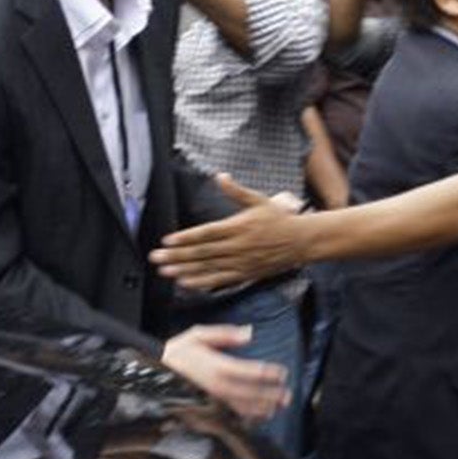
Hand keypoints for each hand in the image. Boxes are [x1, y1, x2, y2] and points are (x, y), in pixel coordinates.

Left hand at [151, 175, 308, 290]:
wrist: (301, 242)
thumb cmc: (278, 219)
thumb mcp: (259, 200)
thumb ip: (236, 191)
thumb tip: (220, 176)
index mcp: (238, 227)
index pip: (207, 233)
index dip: (186, 238)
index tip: (167, 240)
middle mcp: (237, 247)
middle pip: (202, 252)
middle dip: (177, 255)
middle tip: (156, 257)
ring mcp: (240, 263)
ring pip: (208, 268)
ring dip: (184, 270)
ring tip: (165, 271)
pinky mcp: (244, 274)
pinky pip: (219, 280)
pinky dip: (202, 282)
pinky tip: (185, 282)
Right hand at [160, 324, 289, 421]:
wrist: (155, 371)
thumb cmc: (179, 351)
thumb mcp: (198, 335)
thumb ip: (225, 334)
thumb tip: (249, 333)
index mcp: (216, 365)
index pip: (249, 371)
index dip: (268, 373)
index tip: (282, 372)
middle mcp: (217, 385)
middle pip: (250, 393)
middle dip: (271, 395)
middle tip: (287, 395)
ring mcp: (213, 399)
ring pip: (243, 407)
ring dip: (263, 408)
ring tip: (278, 407)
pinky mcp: (209, 407)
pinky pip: (232, 414)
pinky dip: (247, 417)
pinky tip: (259, 415)